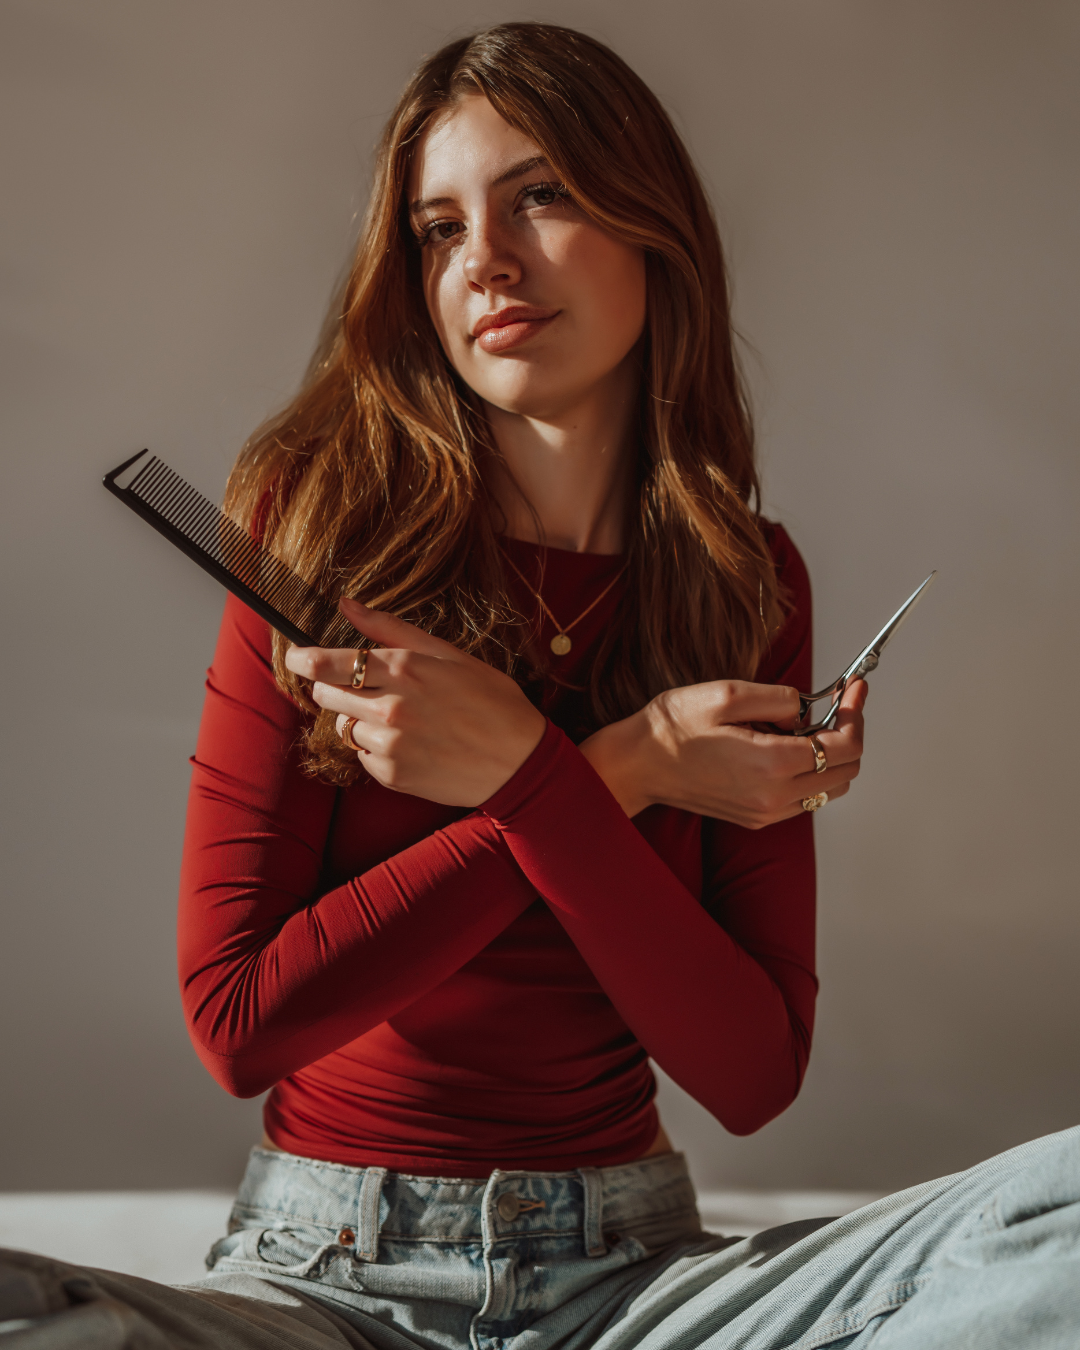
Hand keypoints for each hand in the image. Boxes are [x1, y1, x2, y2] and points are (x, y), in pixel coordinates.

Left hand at [285, 598, 545, 806]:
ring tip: (398, 717)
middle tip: (362, 686)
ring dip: (358, 718)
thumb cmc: (492, 701)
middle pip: (325, 694)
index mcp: (405, 669)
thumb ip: (391, 629)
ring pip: (343, 726)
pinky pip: (362, 755)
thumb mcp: (449, 654)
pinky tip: (409, 741)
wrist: (519, 762)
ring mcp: (390, 744)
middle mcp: (391, 707)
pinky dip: (376, 747)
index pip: (327, 664)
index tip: (296, 657)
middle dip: (334, 687)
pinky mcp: (392, 774)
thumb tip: (346, 604)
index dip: (302, 659)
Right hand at [579, 679, 865, 826]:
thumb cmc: (673, 727)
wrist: (638, 764)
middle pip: (846, 771)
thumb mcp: (728, 693)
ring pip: (830, 788)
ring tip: (807, 725)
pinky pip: (805, 798)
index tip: (854, 688)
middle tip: (837, 703)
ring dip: (832, 755)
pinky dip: (811, 772)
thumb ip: (780, 698)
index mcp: (772, 764)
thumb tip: (808, 708)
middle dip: (849, 732)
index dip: (856, 712)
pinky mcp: (756, 817)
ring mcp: (766, 812)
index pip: (845, 745)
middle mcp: (775, 797)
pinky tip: (786, 746)